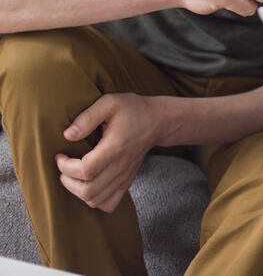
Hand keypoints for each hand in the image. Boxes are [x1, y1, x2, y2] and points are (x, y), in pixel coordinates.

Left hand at [55, 93, 166, 212]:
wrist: (158, 121)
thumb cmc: (133, 110)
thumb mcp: (110, 103)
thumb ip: (87, 117)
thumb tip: (68, 135)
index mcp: (115, 147)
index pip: (85, 170)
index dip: (66, 167)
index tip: (61, 155)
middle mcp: (121, 167)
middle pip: (88, 191)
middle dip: (68, 181)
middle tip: (64, 166)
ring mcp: (125, 176)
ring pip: (96, 200)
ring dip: (78, 191)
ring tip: (73, 175)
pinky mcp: (127, 181)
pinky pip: (108, 204)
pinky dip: (93, 200)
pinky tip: (88, 185)